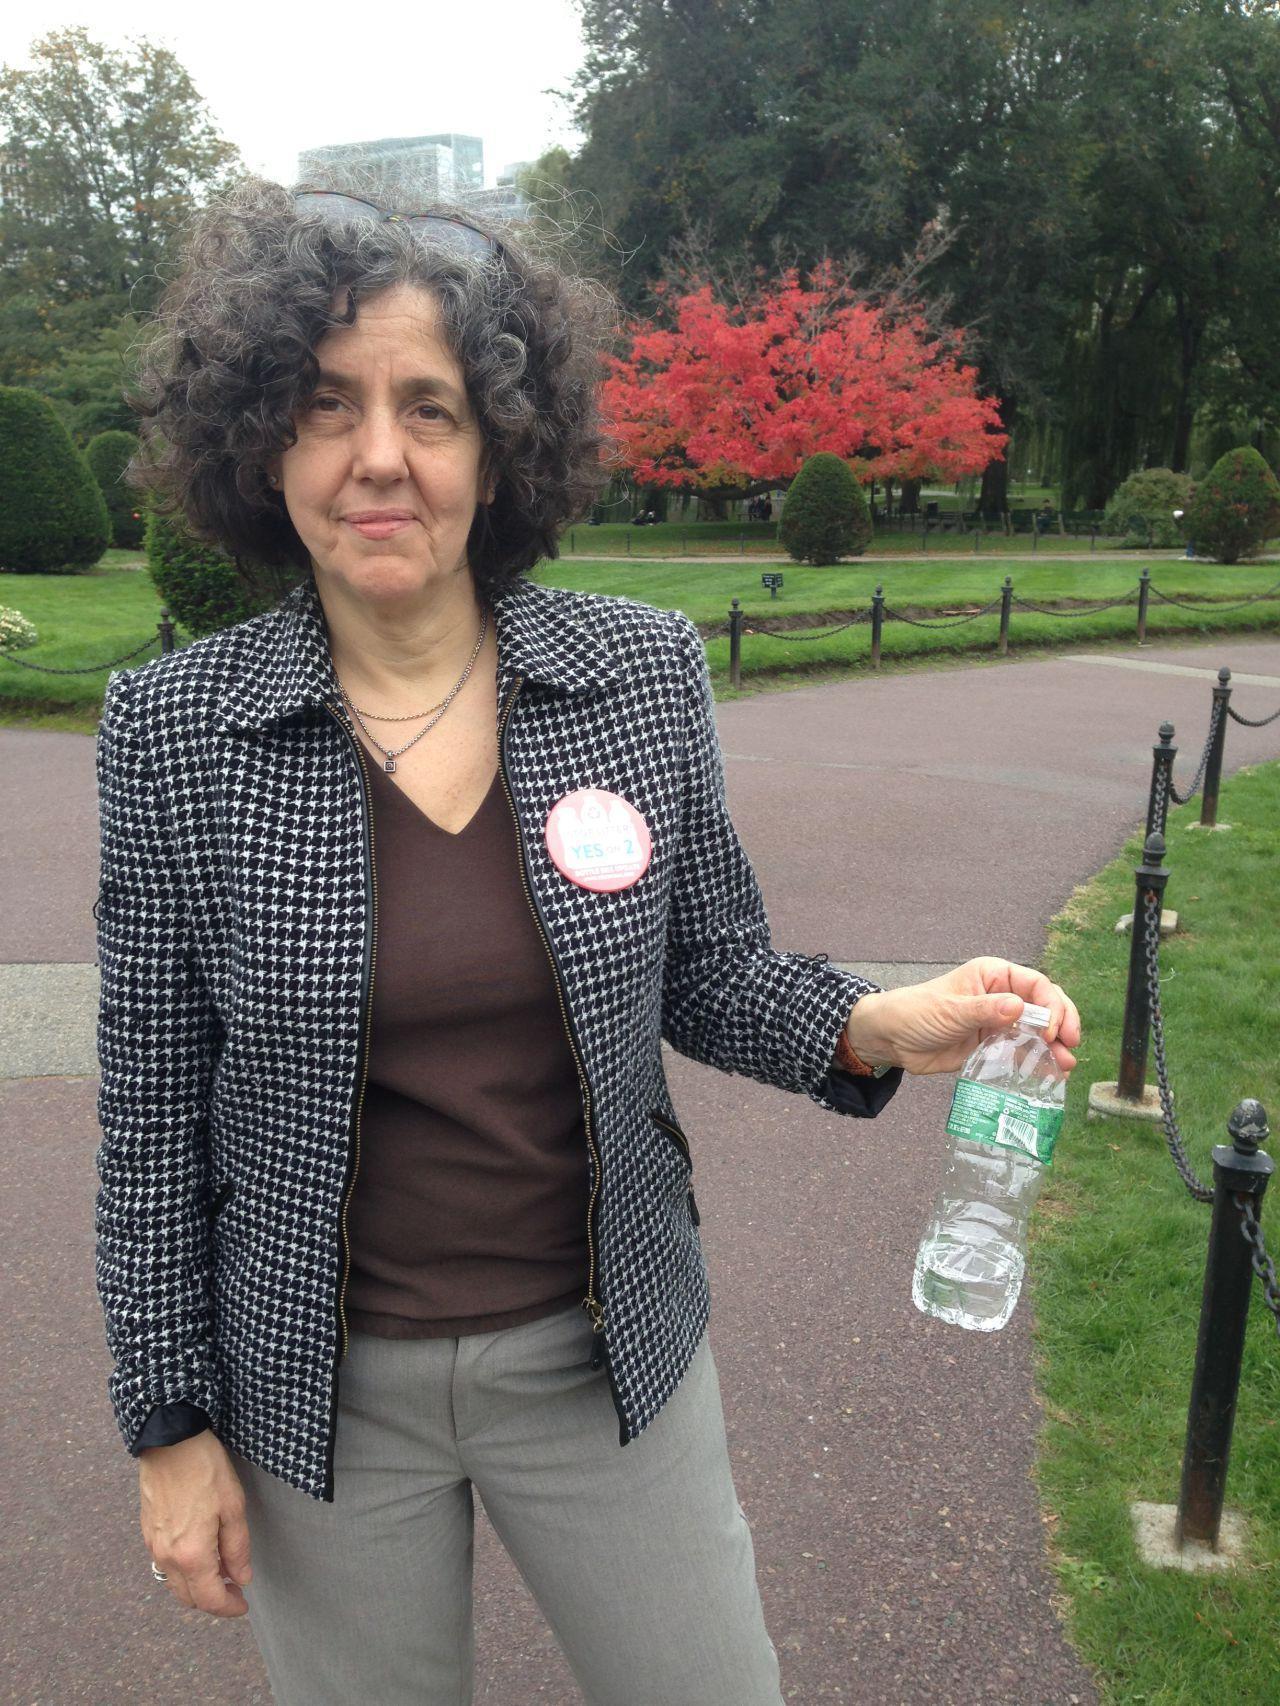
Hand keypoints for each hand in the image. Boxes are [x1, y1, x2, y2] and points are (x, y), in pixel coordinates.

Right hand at [138, 1429, 252, 1616]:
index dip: (228, 1608)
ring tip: (220, 1569)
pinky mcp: (147, 1532)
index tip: (243, 1604)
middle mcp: (167, 1557)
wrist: (170, 1441)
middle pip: (188, 1598)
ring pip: (174, 1584)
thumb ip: (237, 1549)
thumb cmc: (206, 1469)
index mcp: (191, 1555)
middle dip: (212, 1600)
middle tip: (234, 1587)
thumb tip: (241, 1579)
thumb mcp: (233, 1507)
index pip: (209, 1600)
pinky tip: (200, 1552)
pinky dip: (183, 1570)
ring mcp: (153, 1545)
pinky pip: (164, 1564)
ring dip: (196, 1586)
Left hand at [844, 956, 1080, 1077]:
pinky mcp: (994, 1045)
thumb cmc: (916, 1012)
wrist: (891, 1040)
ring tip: (1067, 1065)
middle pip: (1045, 1006)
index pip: (1035, 984)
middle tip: (1072, 1045)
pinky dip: (1039, 1061)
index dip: (1051, 1005)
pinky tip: (1052, 1074)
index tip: (1053, 1029)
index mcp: (993, 975)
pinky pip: (1023, 1052)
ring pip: (1038, 1031)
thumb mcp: (950, 1010)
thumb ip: (985, 1010)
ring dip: (1055, 1046)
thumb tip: (1019, 1007)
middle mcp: (1002, 996)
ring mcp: (1000, 1022)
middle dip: (1062, 1023)